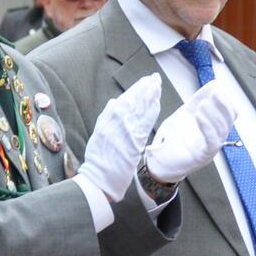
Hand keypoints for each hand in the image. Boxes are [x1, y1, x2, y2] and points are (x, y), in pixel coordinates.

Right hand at [76, 74, 162, 201]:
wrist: (100, 177)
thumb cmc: (99, 158)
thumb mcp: (98, 134)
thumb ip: (106, 117)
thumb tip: (114, 101)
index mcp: (108, 120)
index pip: (125, 100)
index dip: (136, 89)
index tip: (145, 81)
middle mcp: (117, 123)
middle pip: (134, 101)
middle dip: (146, 88)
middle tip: (155, 78)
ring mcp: (126, 131)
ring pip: (140, 109)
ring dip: (150, 96)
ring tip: (157, 85)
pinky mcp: (134, 141)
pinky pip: (145, 122)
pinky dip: (151, 111)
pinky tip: (157, 103)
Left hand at [145, 79, 248, 183]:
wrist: (158, 161)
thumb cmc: (172, 138)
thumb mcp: (184, 114)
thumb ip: (197, 100)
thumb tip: (213, 85)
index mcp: (212, 128)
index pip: (229, 114)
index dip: (226, 101)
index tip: (218, 89)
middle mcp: (215, 138)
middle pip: (229, 122)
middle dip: (224, 106)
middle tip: (217, 93)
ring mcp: (210, 149)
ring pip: (222, 131)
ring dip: (215, 115)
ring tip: (204, 104)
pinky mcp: (203, 157)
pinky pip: (211, 142)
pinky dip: (207, 127)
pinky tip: (199, 116)